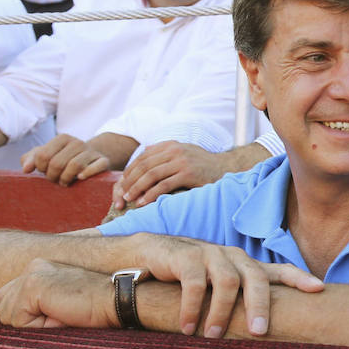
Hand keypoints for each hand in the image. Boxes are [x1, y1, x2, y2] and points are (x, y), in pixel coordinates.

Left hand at [0, 259, 115, 329]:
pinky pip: (19, 321)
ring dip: (35, 324)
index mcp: (38, 267)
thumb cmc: (96, 305)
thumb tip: (2, 302)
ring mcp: (31, 275)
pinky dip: (40, 326)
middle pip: (4, 309)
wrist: (118, 299)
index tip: (60, 309)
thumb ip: (33, 298)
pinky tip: (63, 314)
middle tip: (63, 311)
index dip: (31, 315)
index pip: (9, 299)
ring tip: (63, 312)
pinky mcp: (33, 287)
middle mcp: (32, 266)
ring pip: (9, 316)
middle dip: (29, 320)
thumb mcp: (60, 299)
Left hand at [21, 134, 111, 185]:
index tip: (44, 171)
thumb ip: (31, 159)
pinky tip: (80, 178)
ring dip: (66, 178)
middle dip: (52, 176)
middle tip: (54, 180)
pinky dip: (86, 174)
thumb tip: (26, 169)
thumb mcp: (46, 155)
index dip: (40, 168)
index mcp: (62, 138)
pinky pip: (95, 167)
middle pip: (57, 163)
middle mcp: (77, 142)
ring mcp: (91, 151)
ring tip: (64, 182)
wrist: (92, 157)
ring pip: (74, 166)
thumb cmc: (64, 158)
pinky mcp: (103, 160)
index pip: (43, 156)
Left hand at [111, 141, 231, 210]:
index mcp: (171, 145)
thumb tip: (146, 151)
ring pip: (151, 175)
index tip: (122, 185)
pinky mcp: (188, 173)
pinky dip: (151, 194)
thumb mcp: (184, 151)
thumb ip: (165, 151)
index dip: (129, 171)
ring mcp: (181, 161)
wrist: (226, 167)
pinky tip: (144, 202)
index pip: (142, 157)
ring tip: (129, 200)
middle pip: (144, 166)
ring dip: (137, 188)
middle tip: (122, 195)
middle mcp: (175, 150)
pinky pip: (164, 185)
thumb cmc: (203, 163)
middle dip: (130, 182)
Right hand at [125, 233, 323, 336]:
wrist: (150, 255)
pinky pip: (194, 283)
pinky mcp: (185, 257)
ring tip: (213, 337)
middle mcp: (233, 257)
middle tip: (259, 331)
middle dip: (260, 305)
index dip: (299, 278)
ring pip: (227, 281)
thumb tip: (264, 333)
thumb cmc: (190, 277)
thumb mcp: (218, 287)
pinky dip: (191, 307)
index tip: (319, 289)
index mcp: (246, 266)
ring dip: (220, 312)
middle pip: (256, 278)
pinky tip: (186, 328)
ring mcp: (210, 254)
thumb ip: (240, 300)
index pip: (278, 270)